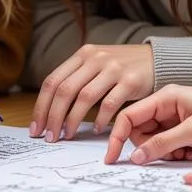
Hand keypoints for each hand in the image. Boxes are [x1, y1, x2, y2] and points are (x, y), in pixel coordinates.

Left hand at [31, 44, 153, 141]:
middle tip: (49, 137)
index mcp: (82, 55)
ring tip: (67, 135)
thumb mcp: (96, 64)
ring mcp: (113, 68)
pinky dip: (101, 119)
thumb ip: (77, 79)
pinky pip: (110, 103)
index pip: (52, 81)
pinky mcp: (130, 80)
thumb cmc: (121, 67)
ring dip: (72, 120)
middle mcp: (95, 59)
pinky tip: (97, 130)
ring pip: (84, 97)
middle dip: (53, 117)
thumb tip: (51, 110)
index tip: (36, 127)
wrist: (156, 58)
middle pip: (65, 90)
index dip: (41, 106)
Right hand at [105, 86, 191, 164]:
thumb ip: (164, 143)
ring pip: (152, 143)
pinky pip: (166, 147)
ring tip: (186, 152)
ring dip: (164, 153)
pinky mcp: (180, 131)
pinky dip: (174, 154)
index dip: (117, 136)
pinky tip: (191, 152)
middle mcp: (164, 108)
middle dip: (150, 148)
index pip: (129, 116)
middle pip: (138, 132)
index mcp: (164, 98)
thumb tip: (136, 157)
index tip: (111, 157)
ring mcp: (172, 120)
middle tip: (172, 154)